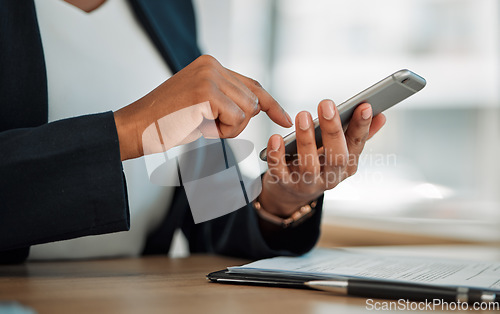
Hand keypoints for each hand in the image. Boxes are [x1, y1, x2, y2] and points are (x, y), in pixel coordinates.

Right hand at [114, 55, 292, 160]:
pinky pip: (235, 118)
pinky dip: (221, 131)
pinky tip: (199, 127)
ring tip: (202, 125)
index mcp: (211, 65)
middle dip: (236, 123)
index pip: (252, 85)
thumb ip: (227, 99)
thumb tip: (257, 106)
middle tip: (209, 126)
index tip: (284, 119)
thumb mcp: (203, 105)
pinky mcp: (206, 91)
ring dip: (229, 128)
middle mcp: (212, 65)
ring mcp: (209, 76)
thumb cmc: (168, 122)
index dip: (271, 104)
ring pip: (247, 111)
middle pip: (252, 101)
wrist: (137, 128)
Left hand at [259, 99, 385, 217]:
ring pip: (309, 165)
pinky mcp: (285, 185)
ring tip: (303, 116)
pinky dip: (277, 155)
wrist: (291, 193)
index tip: (364, 105)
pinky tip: (276, 138)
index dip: (362, 126)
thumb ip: (358, 134)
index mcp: (347, 166)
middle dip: (332, 130)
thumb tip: (381, 116)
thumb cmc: (318, 163)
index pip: (357, 145)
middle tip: (326, 104)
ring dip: (306, 140)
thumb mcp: (340, 152)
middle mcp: (331, 177)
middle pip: (336, 156)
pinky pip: (280, 172)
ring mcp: (308, 183)